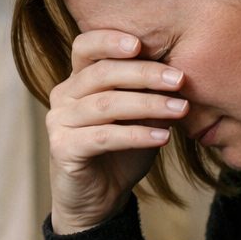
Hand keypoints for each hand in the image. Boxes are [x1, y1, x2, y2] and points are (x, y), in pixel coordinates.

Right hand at [46, 30, 187, 233]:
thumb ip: (149, 96)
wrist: (98, 199)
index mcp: (78, 79)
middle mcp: (63, 95)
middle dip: (144, 74)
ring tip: (181, 110)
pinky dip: (136, 135)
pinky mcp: (63, 148)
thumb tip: (179, 77)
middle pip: (100, 73)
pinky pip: (103, 137)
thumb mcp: (139, 118)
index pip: (84, 46)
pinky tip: (163, 138)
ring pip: (105, 104)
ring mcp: (59, 121)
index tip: (141, 43)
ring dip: (147, 105)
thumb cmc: (120, 152)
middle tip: (179, 79)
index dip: (109, 40)